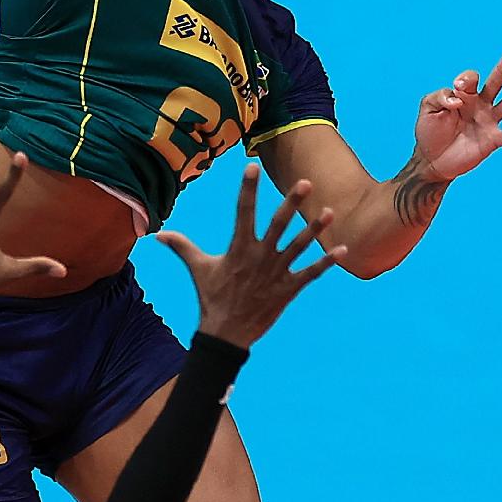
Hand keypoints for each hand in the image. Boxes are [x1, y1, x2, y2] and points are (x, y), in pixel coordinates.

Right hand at [156, 166, 344, 348]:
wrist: (227, 334)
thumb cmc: (212, 298)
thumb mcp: (198, 269)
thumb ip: (182, 247)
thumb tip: (158, 235)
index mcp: (239, 247)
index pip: (243, 211)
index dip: (248, 188)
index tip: (251, 167)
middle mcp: (260, 256)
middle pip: (279, 224)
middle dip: (292, 203)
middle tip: (305, 183)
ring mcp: (276, 272)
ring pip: (299, 246)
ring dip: (314, 229)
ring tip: (329, 211)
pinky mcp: (288, 288)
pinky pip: (311, 273)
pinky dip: (327, 262)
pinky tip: (343, 249)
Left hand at [413, 52, 501, 182]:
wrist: (431, 159)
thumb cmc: (429, 130)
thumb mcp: (427, 107)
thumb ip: (439, 96)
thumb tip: (458, 98)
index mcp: (463, 95)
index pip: (471, 79)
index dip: (466, 80)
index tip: (457, 88)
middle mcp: (479, 105)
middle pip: (494, 84)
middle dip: (501, 70)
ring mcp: (488, 122)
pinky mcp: (492, 140)